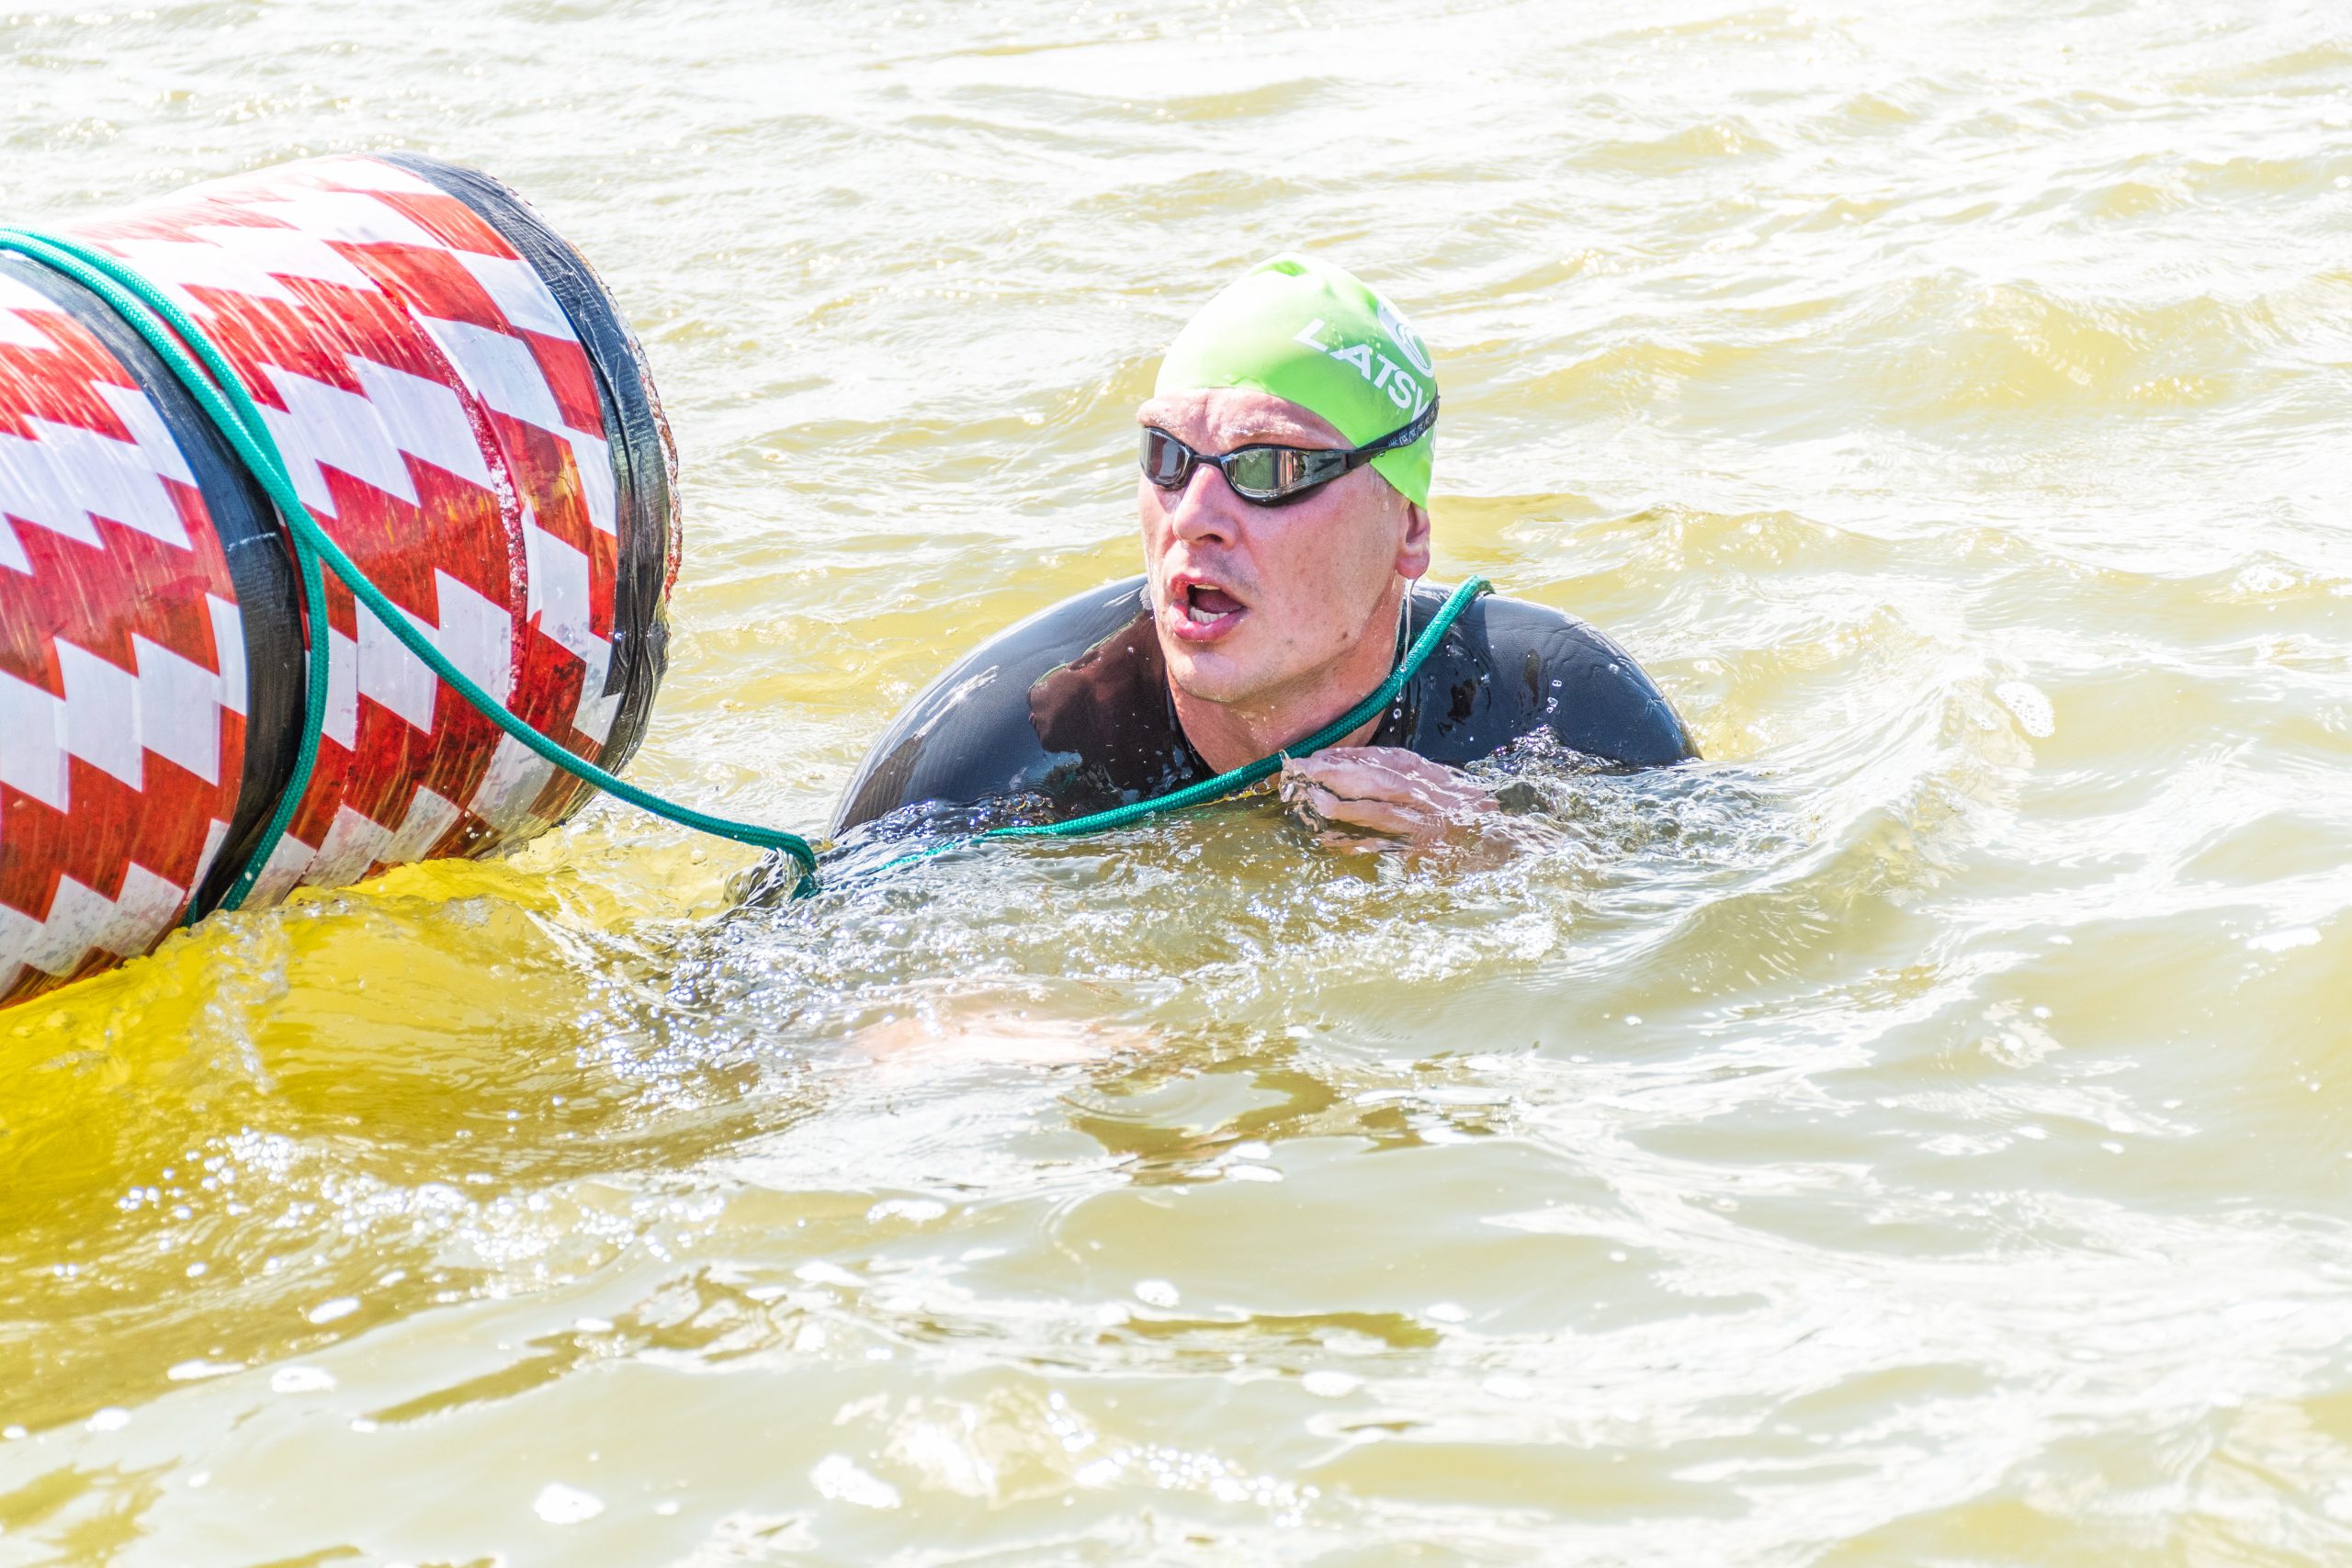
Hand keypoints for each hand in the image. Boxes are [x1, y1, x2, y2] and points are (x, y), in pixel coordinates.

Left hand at [1278, 746, 1501, 849]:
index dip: (1347, 757)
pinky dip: (1357, 842)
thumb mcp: (1443, 788)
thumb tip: (1359, 771)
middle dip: (1336, 771)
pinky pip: (1386, 845)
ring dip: (1342, 803)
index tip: (1315, 757)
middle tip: (1299, 770)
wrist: (1509, 846)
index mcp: (1432, 774)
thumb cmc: (1470, 817)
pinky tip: (1330, 842)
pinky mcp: (1427, 850)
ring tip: (1310, 800)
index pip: (1383, 758)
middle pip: (1377, 776)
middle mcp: (1430, 793)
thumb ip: (1409, 779)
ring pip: (1379, 806)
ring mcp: (1429, 822)